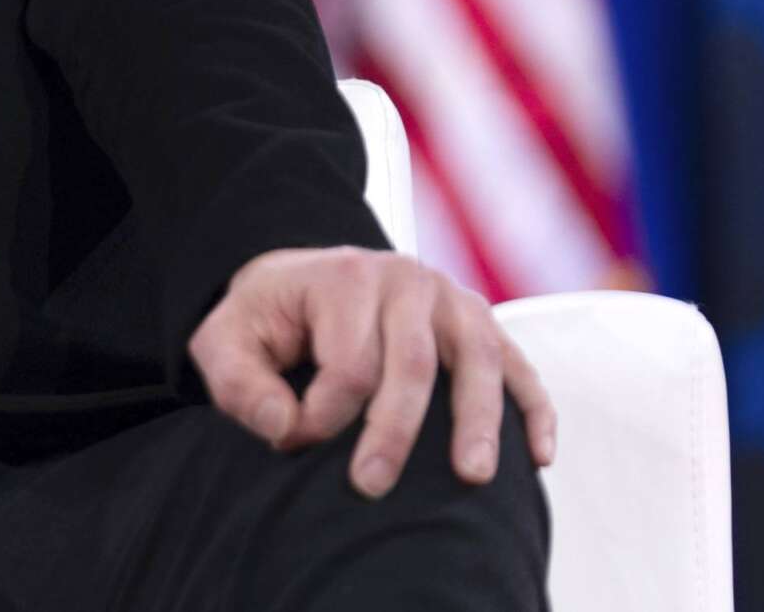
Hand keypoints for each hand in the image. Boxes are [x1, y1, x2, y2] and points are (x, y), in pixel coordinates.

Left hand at [186, 246, 556, 498]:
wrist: (300, 280)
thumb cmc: (266, 320)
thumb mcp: (225, 340)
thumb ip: (236, 384)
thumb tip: (282, 430)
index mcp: (345, 277)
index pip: (347, 363)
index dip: (321, 416)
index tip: (293, 442)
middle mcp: (405, 279)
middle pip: (413, 363)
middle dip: (394, 432)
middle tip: (370, 486)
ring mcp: (451, 297)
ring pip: (478, 359)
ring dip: (479, 421)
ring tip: (473, 477)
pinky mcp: (480, 322)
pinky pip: (517, 363)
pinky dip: (533, 407)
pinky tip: (538, 455)